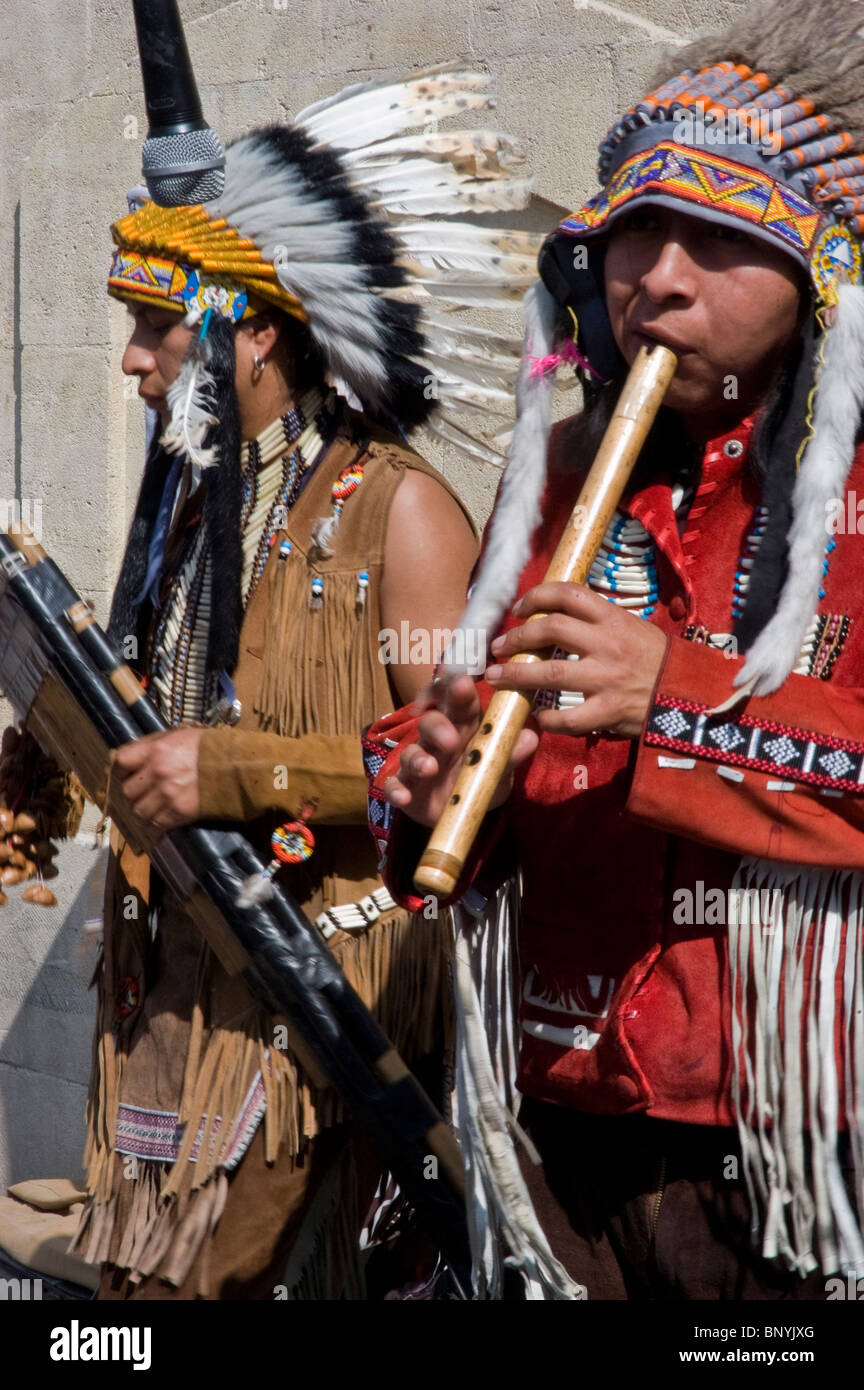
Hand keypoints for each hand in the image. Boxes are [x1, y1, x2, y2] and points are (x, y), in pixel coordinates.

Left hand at [112, 727, 203, 831]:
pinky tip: (161, 820)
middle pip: (127, 791)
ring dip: (142, 811)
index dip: (120, 771)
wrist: (238, 766)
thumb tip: (136, 756)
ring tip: (151, 808)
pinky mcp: (180, 812)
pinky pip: (156, 824)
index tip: (125, 775)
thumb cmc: (211, 748)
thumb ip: (155, 745)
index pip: (120, 763)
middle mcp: (158, 772)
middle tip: (142, 794)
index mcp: (156, 750)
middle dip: (133, 793)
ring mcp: (168, 794)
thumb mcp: (180, 735)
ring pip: (138, 811)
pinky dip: (156, 824)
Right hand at [383, 673, 537, 827]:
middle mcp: (437, 738)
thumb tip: (530, 737)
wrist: (462, 810)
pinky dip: (396, 790)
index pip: (456, 700)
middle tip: (451, 738)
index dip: (455, 689)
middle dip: (438, 726)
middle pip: (431, 722)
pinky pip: (395, 785)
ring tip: (429, 768)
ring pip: (412, 752)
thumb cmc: (480, 775)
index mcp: (462, 725)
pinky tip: (402, 797)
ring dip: (418, 759)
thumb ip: (511, 754)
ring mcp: (419, 762)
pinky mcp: (406, 787)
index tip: (461, 682)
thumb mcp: (500, 767)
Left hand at [484, 582, 667, 739]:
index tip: (519, 608)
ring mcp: (606, 679)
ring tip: (495, 677)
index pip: (568, 593)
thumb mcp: (636, 629)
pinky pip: (566, 717)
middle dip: (516, 637)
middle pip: (549, 630)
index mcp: (614, 619)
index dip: (537, 596)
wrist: (694, 696)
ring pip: (548, 673)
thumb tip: (561, 616)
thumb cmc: (662, 662)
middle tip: (499, 646)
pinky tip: (538, 717)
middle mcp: (607, 644)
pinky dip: (546, 718)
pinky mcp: (607, 712)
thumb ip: (601, 623)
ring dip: (515, 675)